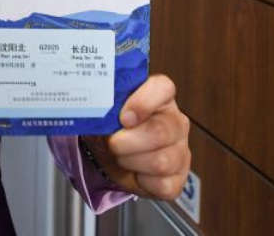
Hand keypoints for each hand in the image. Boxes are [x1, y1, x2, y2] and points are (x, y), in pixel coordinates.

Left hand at [84, 74, 190, 199]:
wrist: (111, 156)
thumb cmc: (111, 129)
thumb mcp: (103, 113)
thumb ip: (103, 105)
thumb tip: (92, 107)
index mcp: (159, 98)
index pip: (163, 88)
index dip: (143, 102)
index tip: (123, 117)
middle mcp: (175, 122)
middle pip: (160, 131)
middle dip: (126, 142)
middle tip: (112, 143)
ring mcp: (181, 150)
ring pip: (160, 161)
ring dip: (130, 162)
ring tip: (121, 157)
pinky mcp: (178, 177)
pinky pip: (162, 184)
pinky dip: (141, 181)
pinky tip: (136, 172)